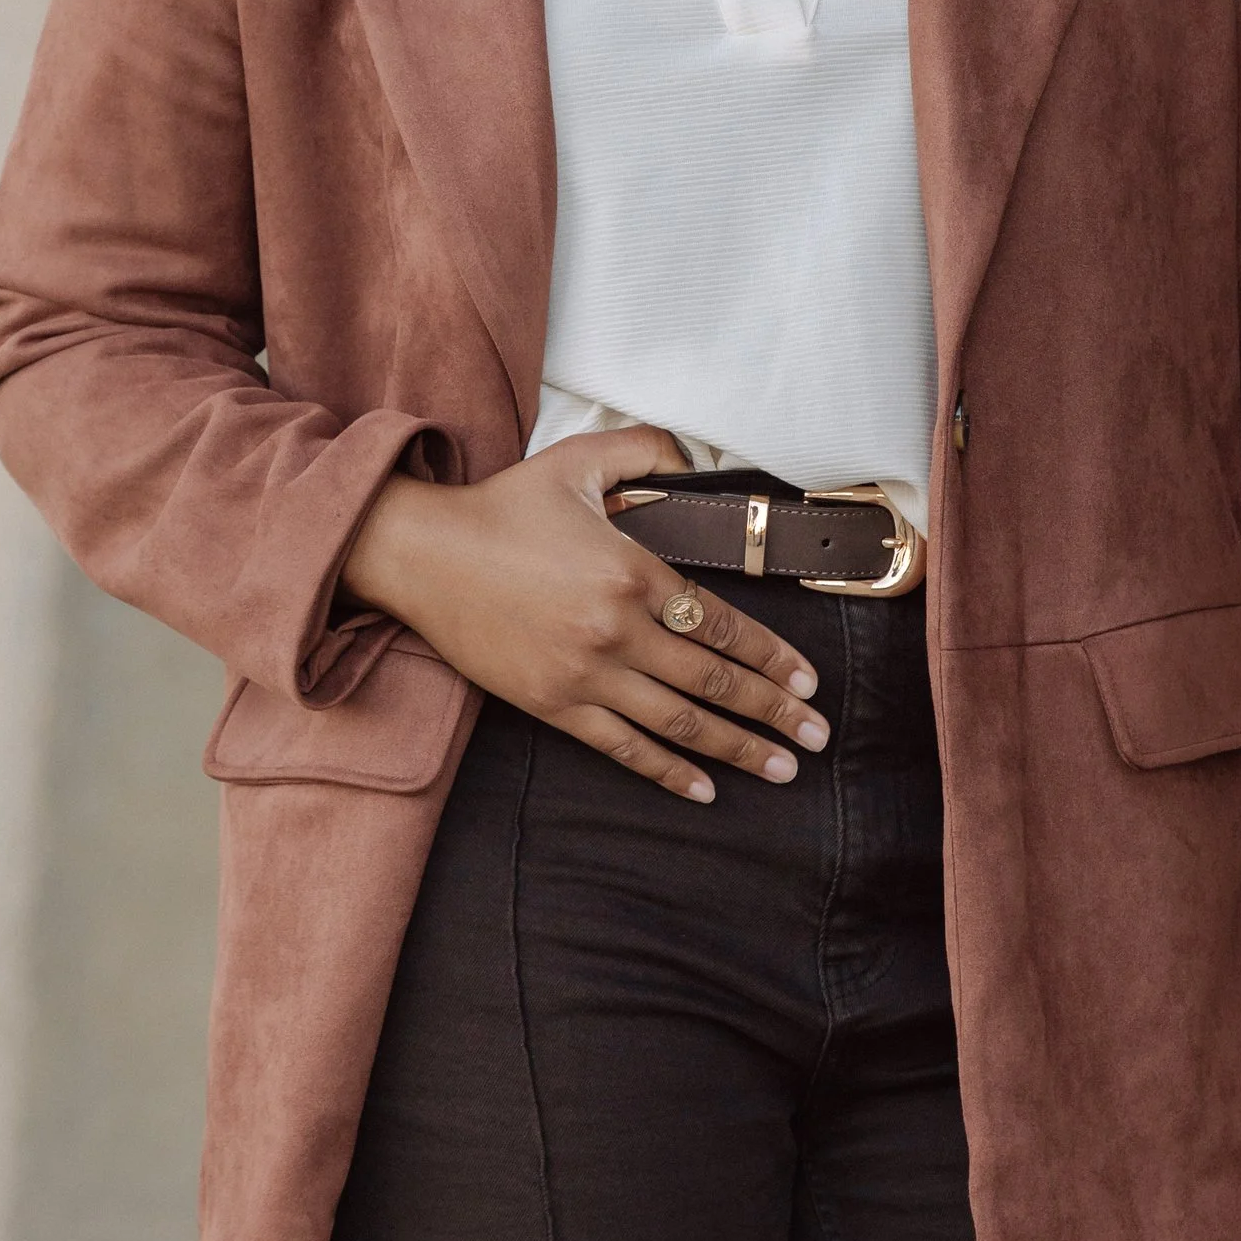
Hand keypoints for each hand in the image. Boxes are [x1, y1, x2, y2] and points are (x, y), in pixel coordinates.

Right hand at [339, 426, 830, 803]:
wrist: (423, 553)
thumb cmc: (502, 506)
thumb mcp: (578, 460)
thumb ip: (644, 452)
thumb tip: (690, 458)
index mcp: (631, 571)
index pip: (720, 625)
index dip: (770, 656)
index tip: (807, 680)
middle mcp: (615, 628)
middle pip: (712, 680)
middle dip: (772, 710)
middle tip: (816, 735)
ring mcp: (583, 672)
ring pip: (677, 721)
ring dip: (736, 748)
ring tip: (781, 768)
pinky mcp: (551, 703)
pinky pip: (622, 746)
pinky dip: (667, 771)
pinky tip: (704, 789)